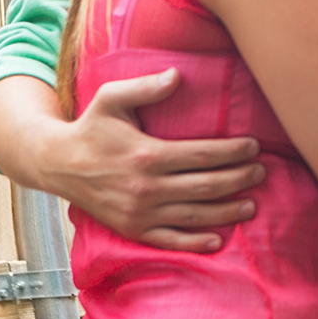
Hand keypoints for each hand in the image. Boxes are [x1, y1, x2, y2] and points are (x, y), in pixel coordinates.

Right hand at [43, 69, 264, 251]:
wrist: (56, 164)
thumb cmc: (90, 127)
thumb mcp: (111, 99)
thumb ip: (145, 87)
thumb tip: (177, 75)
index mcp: (146, 155)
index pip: (203, 155)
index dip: (233, 152)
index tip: (254, 146)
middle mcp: (145, 188)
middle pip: (206, 186)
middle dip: (239, 179)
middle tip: (261, 172)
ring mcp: (139, 213)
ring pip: (195, 215)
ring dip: (228, 211)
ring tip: (252, 204)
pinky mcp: (132, 229)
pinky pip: (170, 241)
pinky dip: (195, 243)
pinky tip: (218, 240)